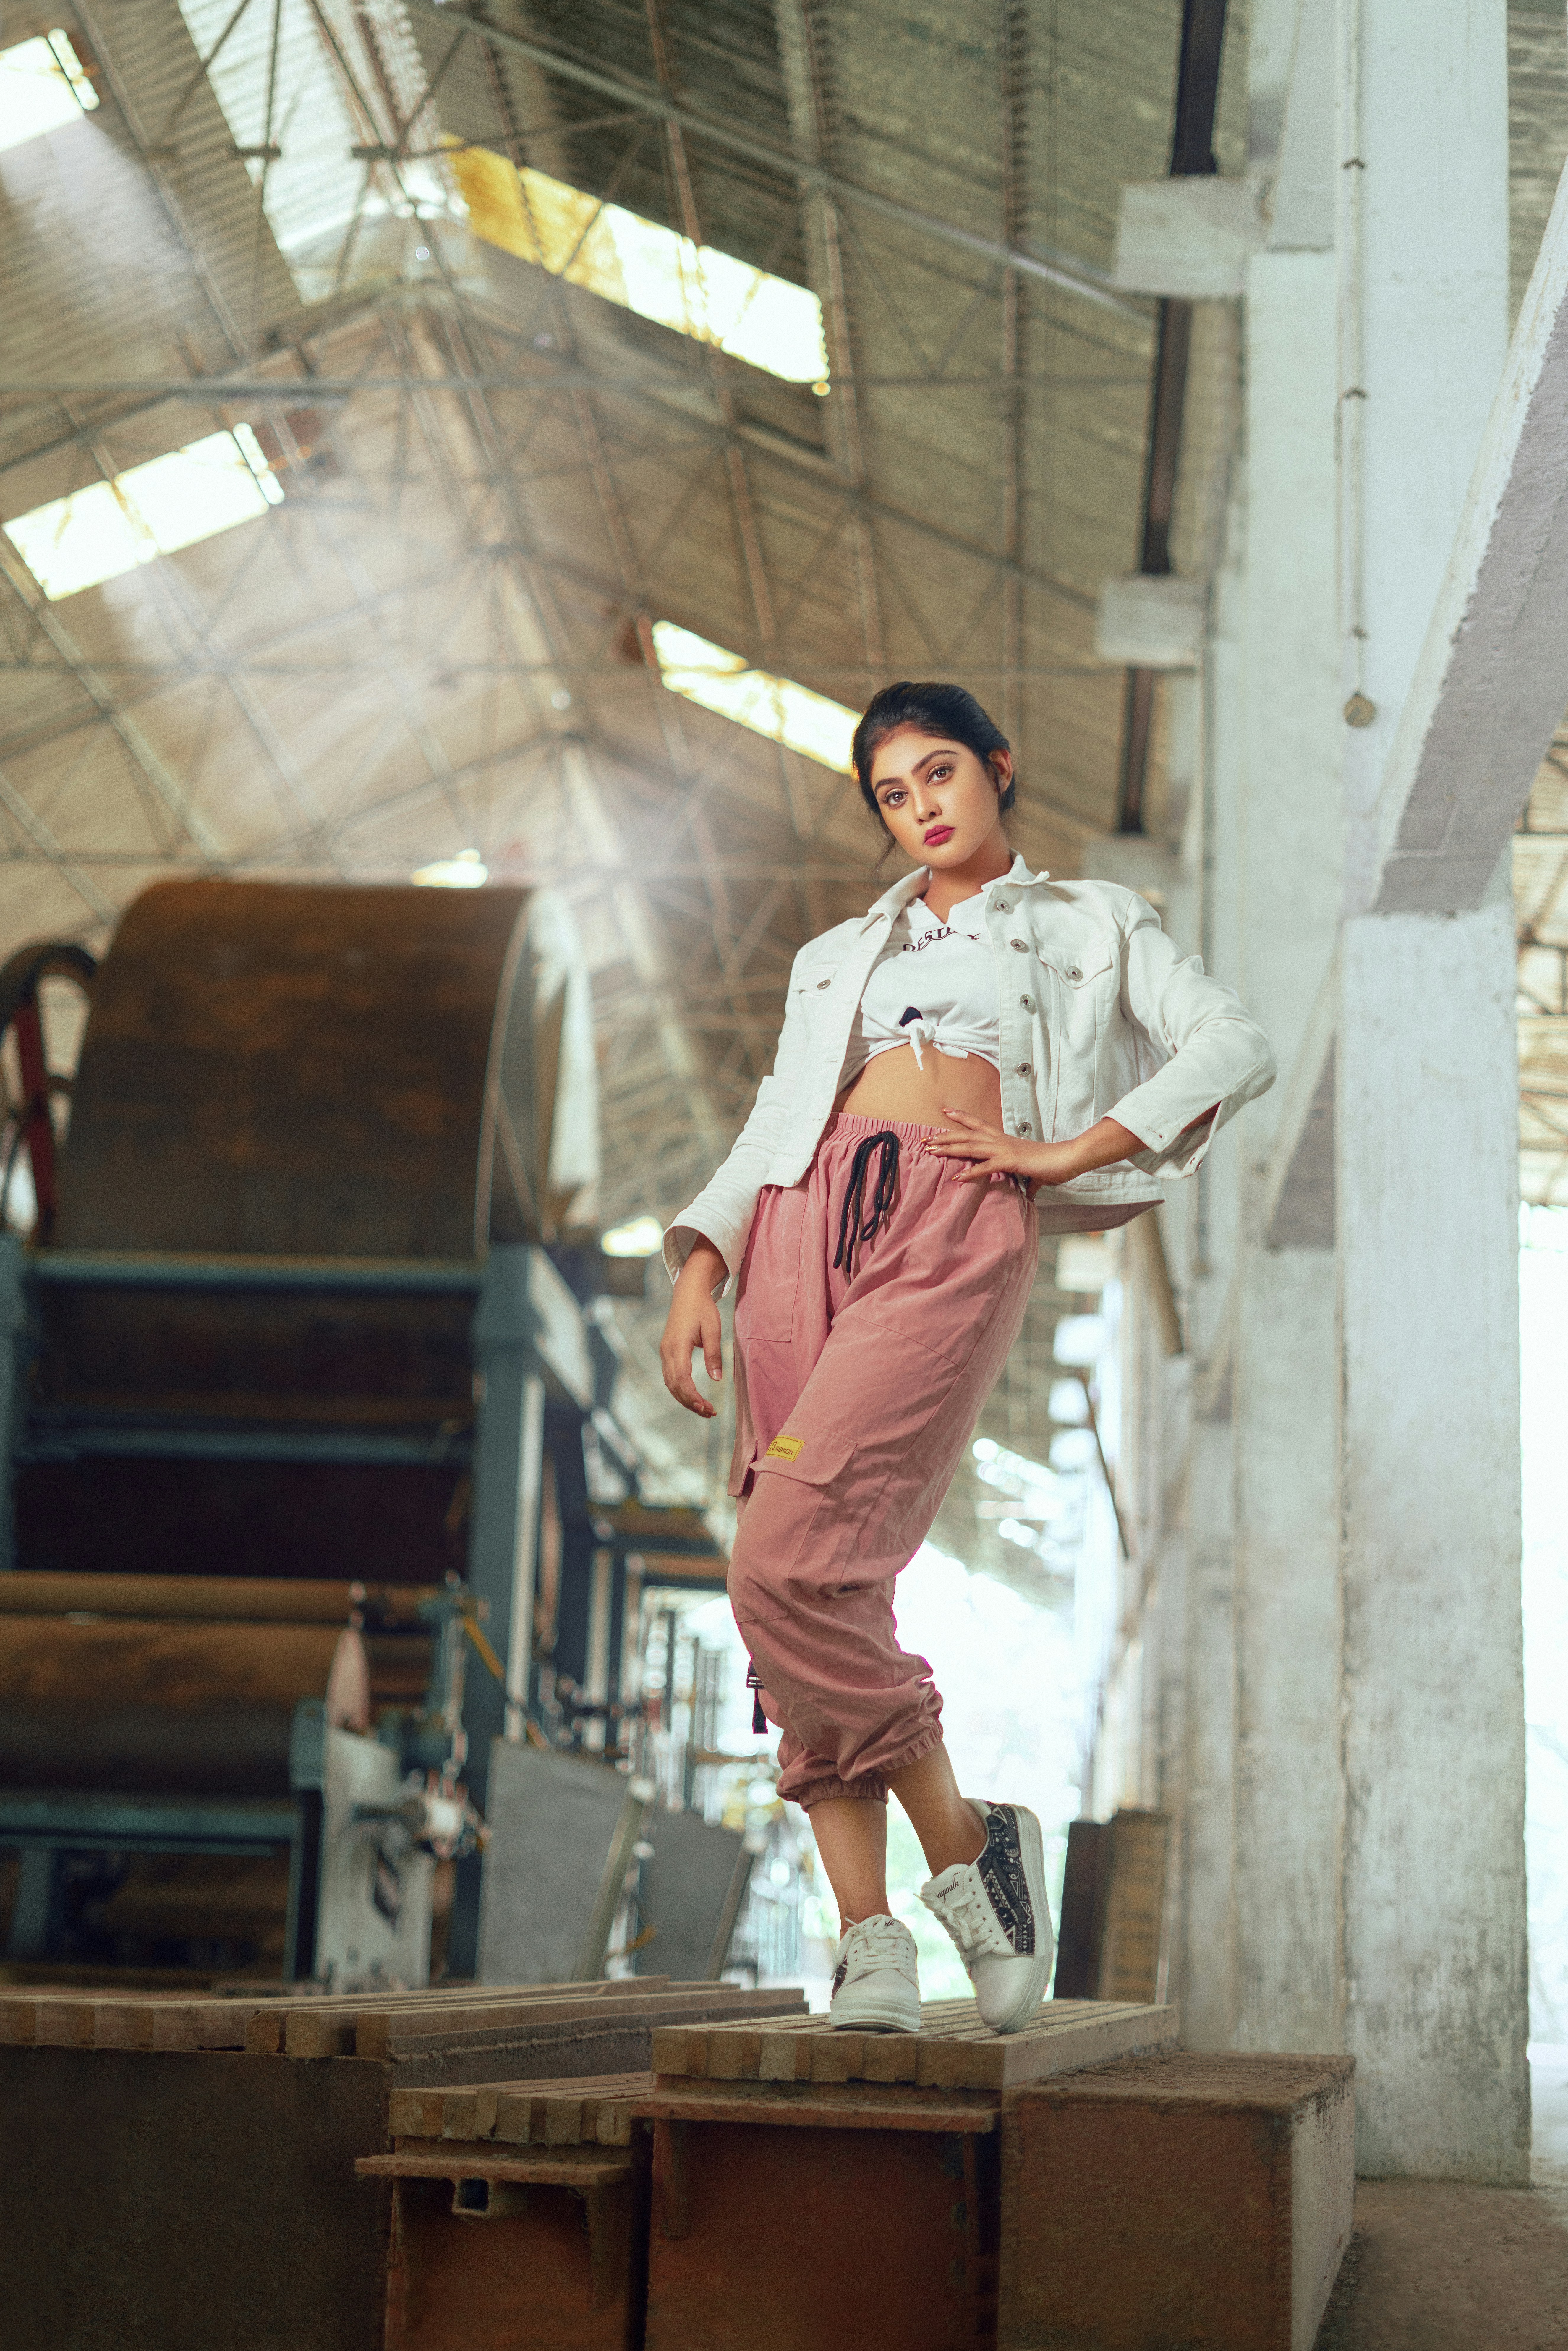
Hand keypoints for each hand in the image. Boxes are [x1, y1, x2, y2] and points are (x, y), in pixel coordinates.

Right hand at [659, 1238, 727, 1416]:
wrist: (688, 1292)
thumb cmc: (702, 1309)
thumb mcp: (713, 1329)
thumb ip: (714, 1354)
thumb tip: (717, 1379)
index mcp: (677, 1345)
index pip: (681, 1378)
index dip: (692, 1396)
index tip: (706, 1407)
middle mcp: (667, 1351)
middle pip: (674, 1385)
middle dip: (690, 1402)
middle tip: (710, 1413)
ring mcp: (665, 1352)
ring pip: (670, 1383)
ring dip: (685, 1398)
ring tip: (704, 1409)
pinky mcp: (667, 1352)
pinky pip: (670, 1376)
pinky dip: (680, 1389)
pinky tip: (693, 1397)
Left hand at [926, 1110, 1072, 1191]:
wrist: (1067, 1158)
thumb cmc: (1051, 1163)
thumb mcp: (1033, 1172)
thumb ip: (1026, 1182)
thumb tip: (1027, 1195)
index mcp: (1004, 1140)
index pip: (978, 1125)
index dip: (961, 1118)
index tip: (945, 1112)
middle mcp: (1001, 1141)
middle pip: (967, 1135)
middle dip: (945, 1136)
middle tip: (926, 1139)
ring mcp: (1005, 1150)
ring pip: (971, 1146)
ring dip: (950, 1149)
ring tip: (932, 1152)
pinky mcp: (1011, 1161)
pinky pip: (986, 1167)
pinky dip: (971, 1172)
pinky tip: (957, 1177)